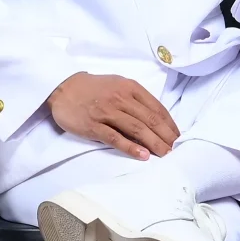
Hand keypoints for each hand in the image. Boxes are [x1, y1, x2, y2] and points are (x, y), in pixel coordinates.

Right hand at [46, 72, 178, 160]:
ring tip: (165, 154)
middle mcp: (121, 98)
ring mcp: (107, 112)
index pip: (156, 107)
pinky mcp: (94, 125)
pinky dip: (131, 147)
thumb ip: (135, 98)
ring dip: (154, 143)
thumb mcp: (117, 85)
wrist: (62, 88)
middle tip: (175, 149)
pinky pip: (116, 138)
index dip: (169, 124)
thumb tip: (155, 118)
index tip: (177, 136)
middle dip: (165, 136)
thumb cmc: (93, 88)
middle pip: (149, 120)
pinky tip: (143, 155)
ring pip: (137, 129)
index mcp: (130, 87)